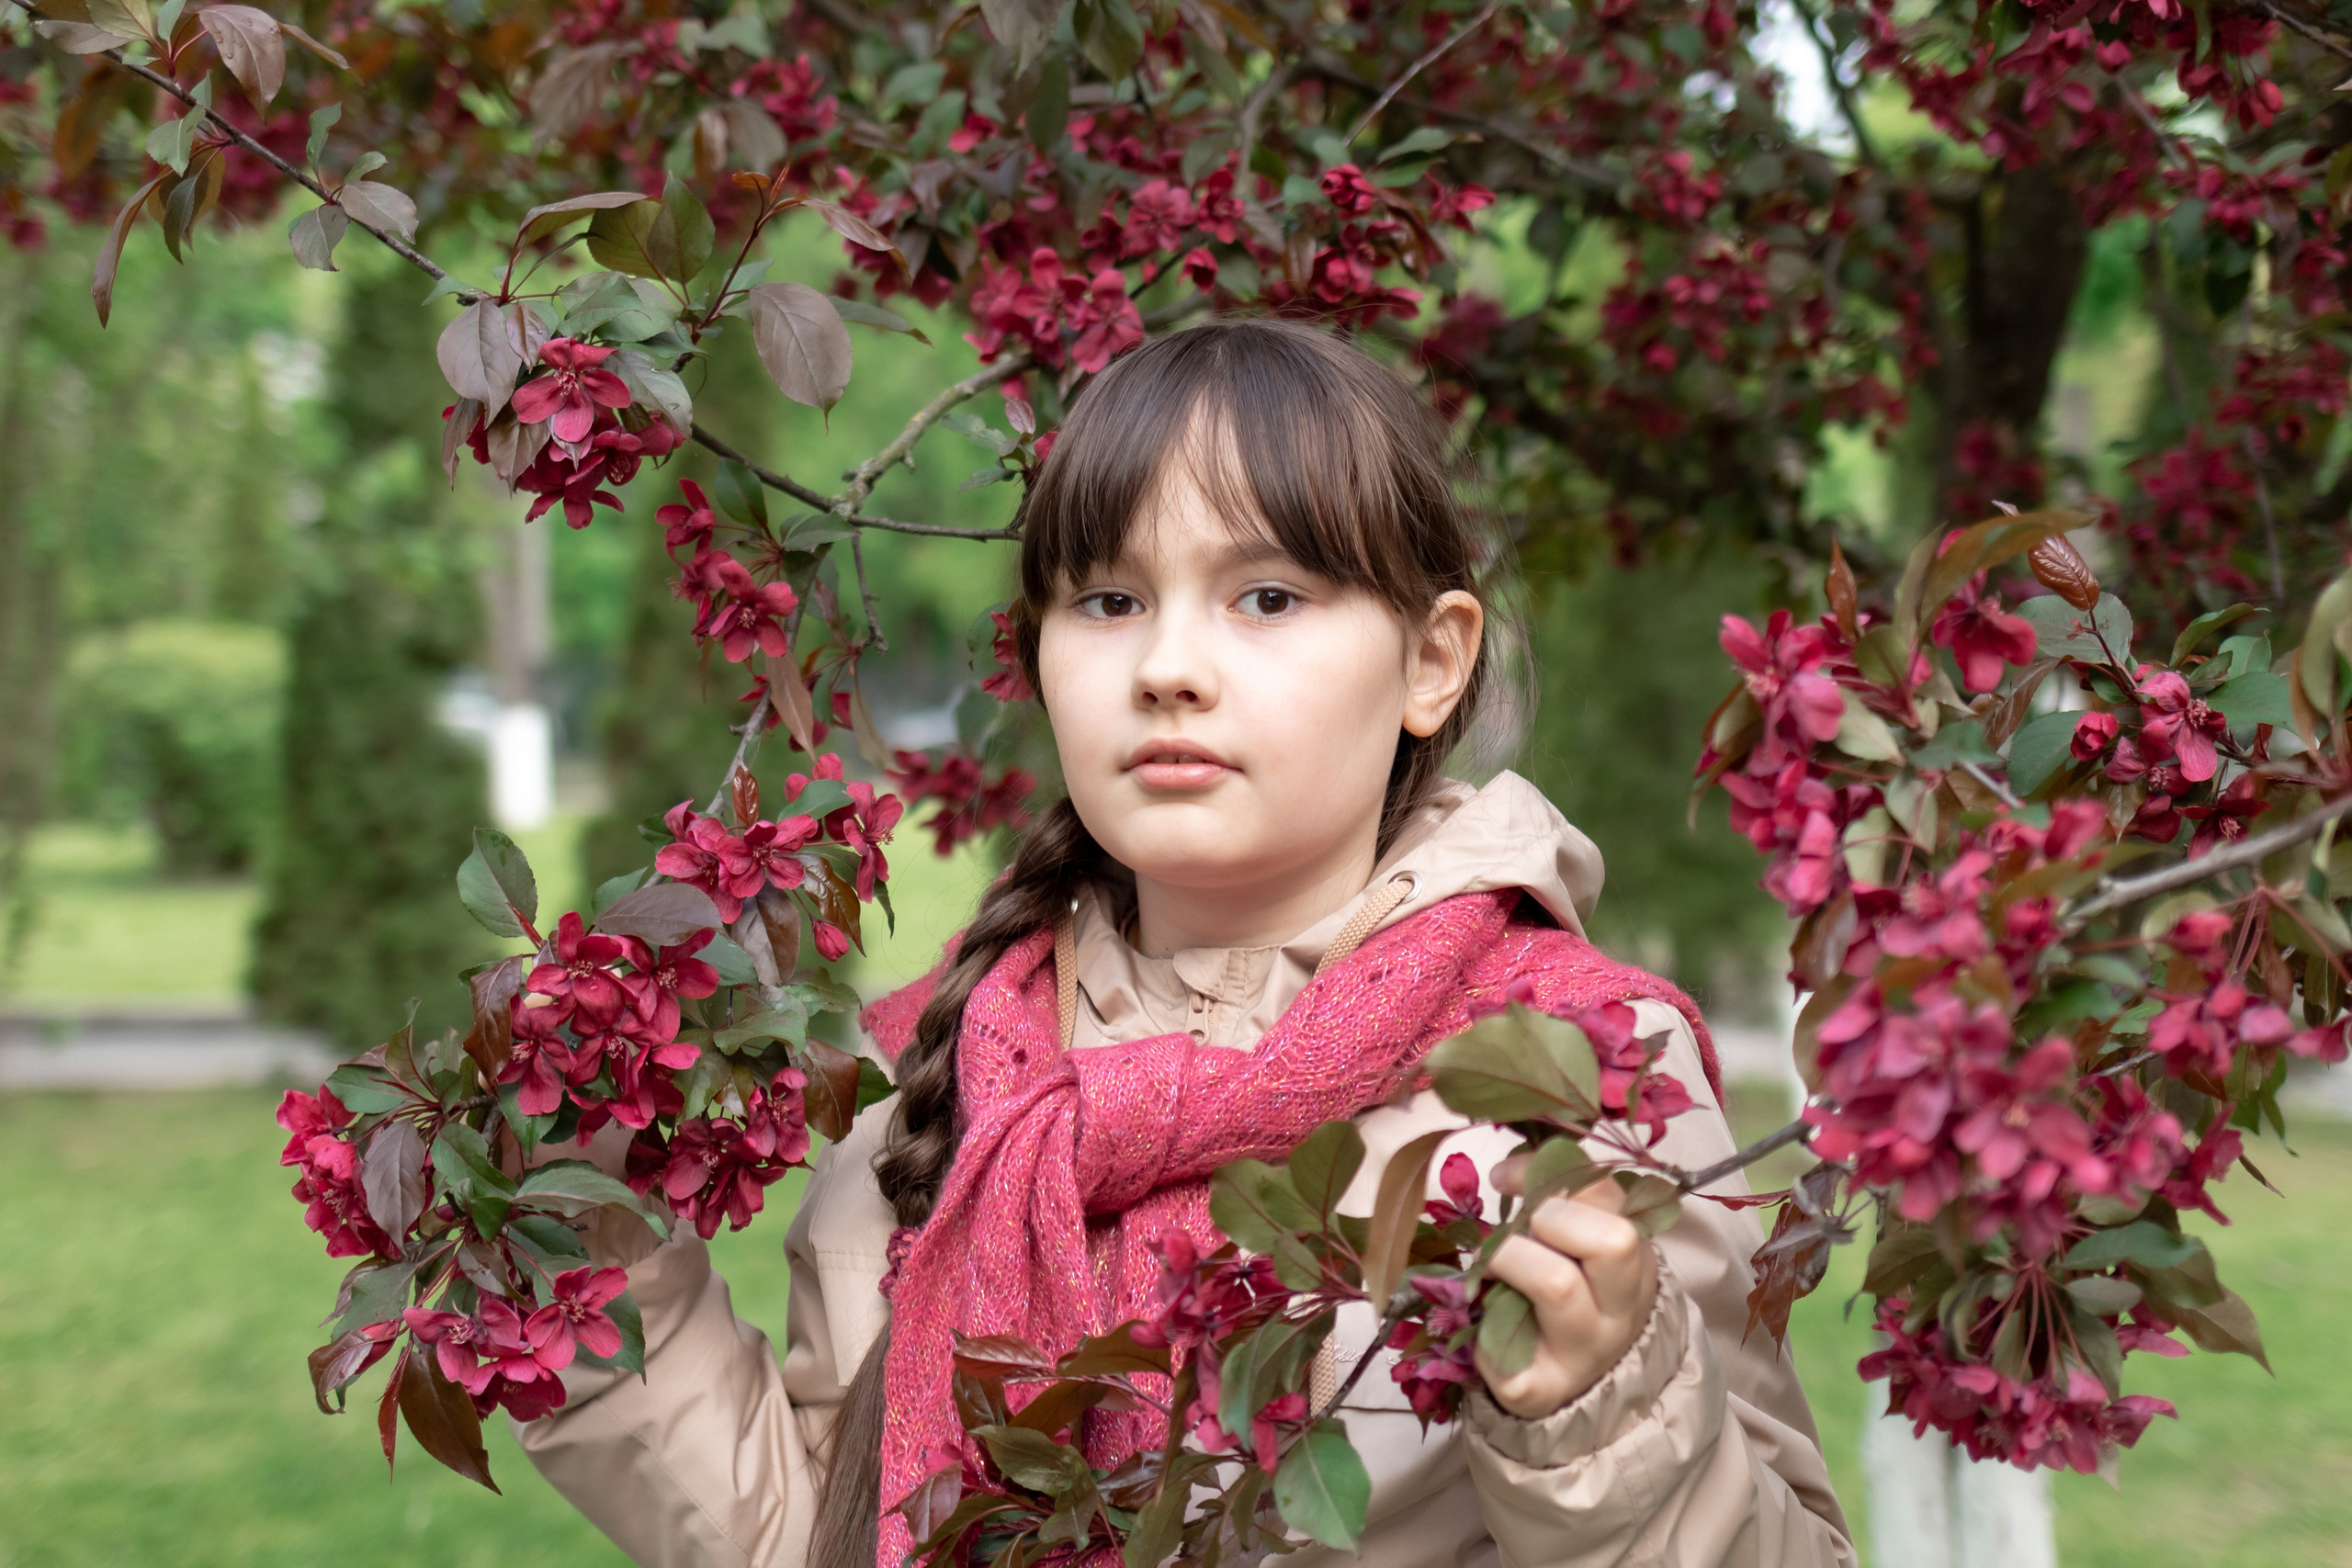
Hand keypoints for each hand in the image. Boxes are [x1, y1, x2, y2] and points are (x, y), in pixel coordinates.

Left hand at [1472, 1157, 1659, 1419]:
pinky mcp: (1543, 1390)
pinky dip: (1485, 1344)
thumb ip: (1559, 1202)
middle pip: (1612, 1240)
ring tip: (1491, 1266)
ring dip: (1508, 1259)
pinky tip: (1486, 1336)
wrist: (1585, 1382)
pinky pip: (1512, 1360)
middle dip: (1551, 1217)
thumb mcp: (1581, 1246)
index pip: (1610, 1197)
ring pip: (1559, 1285)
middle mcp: (1619, 1307)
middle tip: (1520, 1229)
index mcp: (1632, 1260)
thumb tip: (1507, 1172)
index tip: (1505, 1177)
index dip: (1551, 1174)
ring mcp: (1585, 1351)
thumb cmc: (1575, 1295)